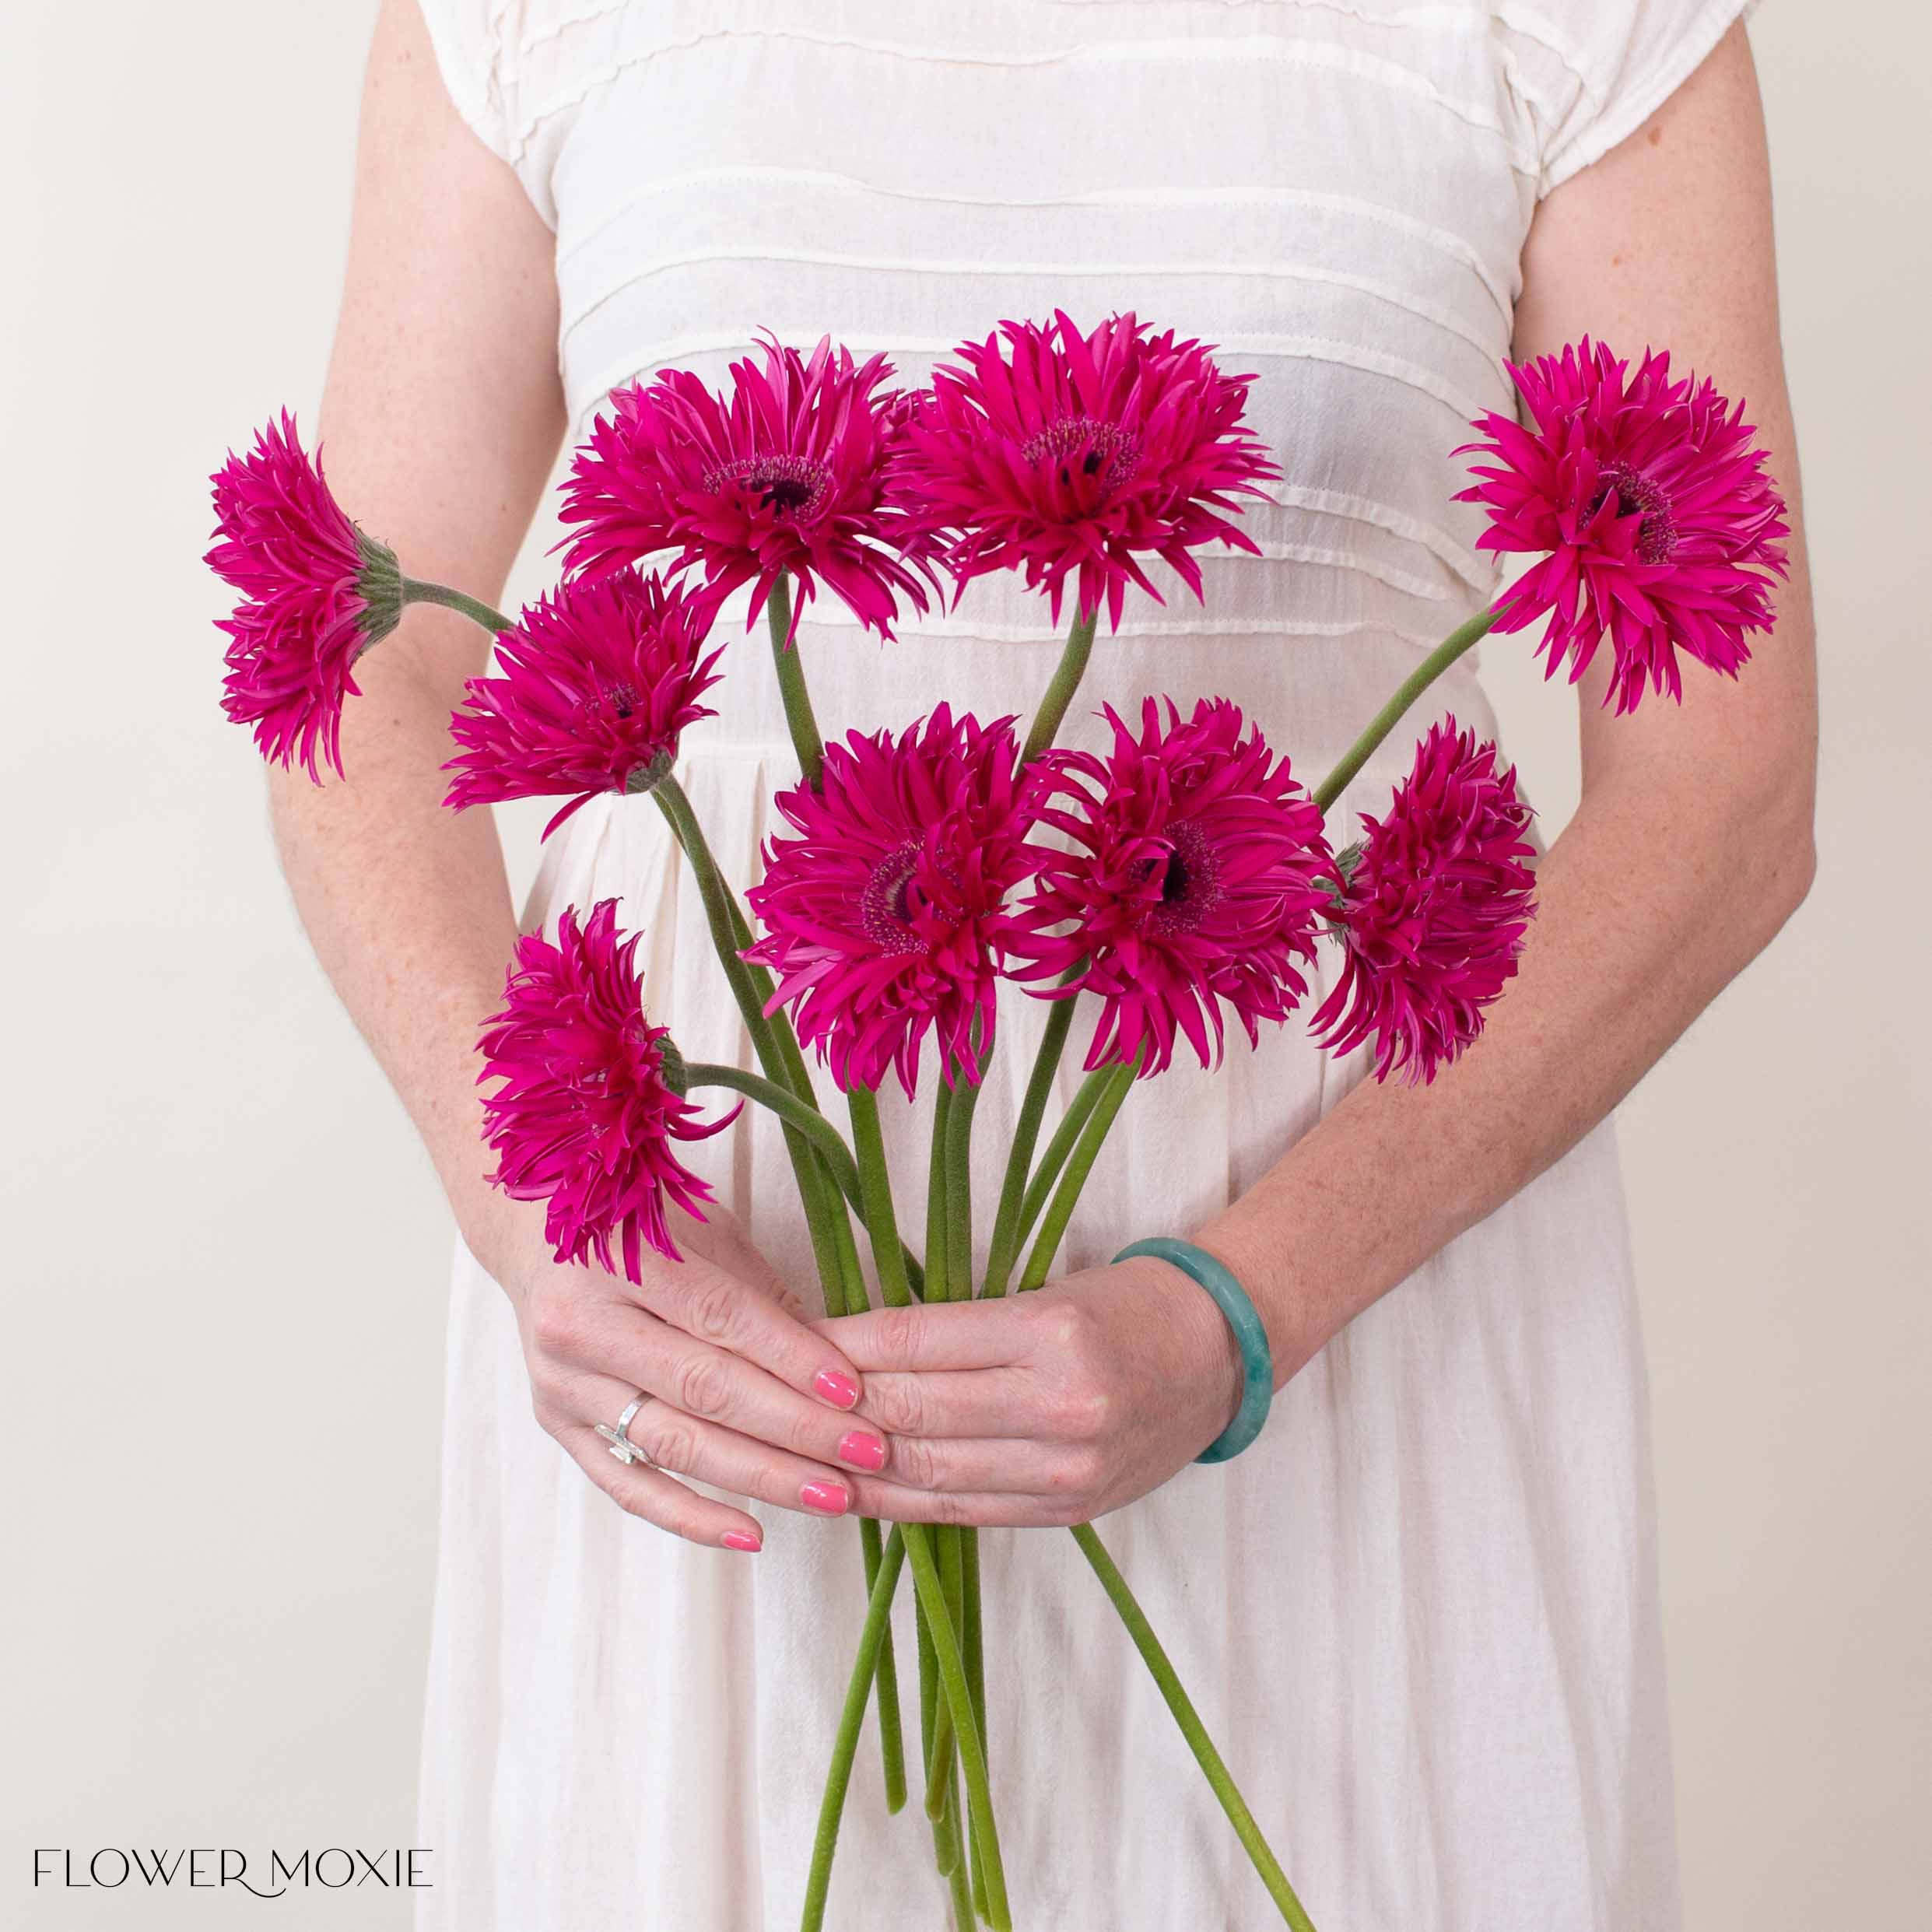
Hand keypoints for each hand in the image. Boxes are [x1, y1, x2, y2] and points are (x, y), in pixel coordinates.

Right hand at [476, 1201, 893, 1550]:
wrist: (538, 1233)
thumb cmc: (641, 1224)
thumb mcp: (705, 1233)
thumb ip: (761, 1298)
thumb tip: (840, 1367)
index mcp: (621, 1259)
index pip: (721, 1318)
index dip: (790, 1357)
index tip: (854, 1392)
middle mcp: (583, 1325)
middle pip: (704, 1389)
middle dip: (795, 1426)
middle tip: (867, 1451)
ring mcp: (565, 1384)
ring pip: (675, 1444)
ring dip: (762, 1477)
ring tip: (833, 1496)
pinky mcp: (559, 1428)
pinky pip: (629, 1487)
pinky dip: (692, 1517)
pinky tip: (752, 1534)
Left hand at [818, 1256, 1246, 1527]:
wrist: (1218, 1357)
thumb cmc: (1123, 1308)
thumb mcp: (1042, 1293)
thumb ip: (955, 1328)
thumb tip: (847, 1347)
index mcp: (1050, 1333)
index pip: (915, 1342)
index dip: (840, 1345)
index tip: (789, 1339)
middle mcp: (1059, 1407)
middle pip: (911, 1412)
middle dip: (830, 1406)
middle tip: (771, 1394)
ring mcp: (1065, 1471)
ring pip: (926, 1472)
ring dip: (850, 1463)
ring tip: (790, 1449)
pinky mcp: (1066, 1512)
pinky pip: (960, 1510)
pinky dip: (897, 1502)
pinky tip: (851, 1489)